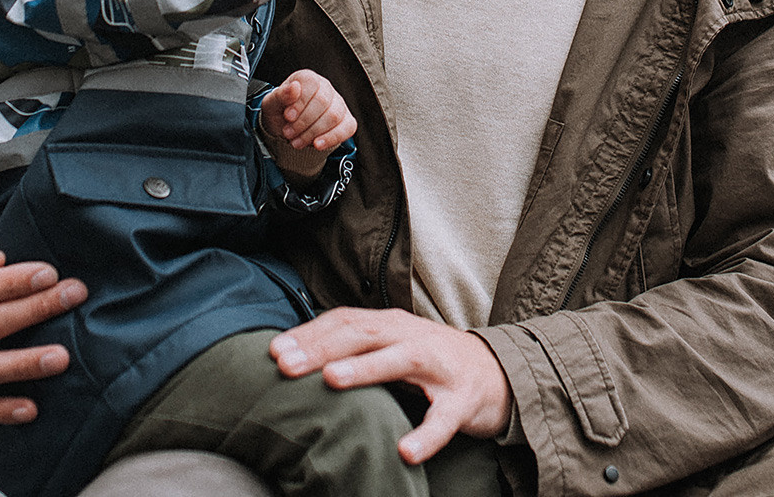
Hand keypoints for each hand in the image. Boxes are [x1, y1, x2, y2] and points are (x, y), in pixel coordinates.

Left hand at [260, 71, 357, 178]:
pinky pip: (347, 128)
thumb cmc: (281, 112)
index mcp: (308, 79)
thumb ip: (280, 95)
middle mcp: (326, 88)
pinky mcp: (346, 121)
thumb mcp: (272, 104)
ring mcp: (339, 104)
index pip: (311, 84)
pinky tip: (317, 144)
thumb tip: (294, 87)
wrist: (287, 129)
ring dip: (312, 133)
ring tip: (297, 141)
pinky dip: (331, 138)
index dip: (300, 103)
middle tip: (288, 133)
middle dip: (303, 122)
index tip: (288, 116)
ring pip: (334, 116)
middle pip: (322, 102)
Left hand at [270, 308, 509, 464]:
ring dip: (365, 370)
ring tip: (332, 380)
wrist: (498, 373)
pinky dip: (426, 436)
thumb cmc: (432, 362)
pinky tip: (405, 452)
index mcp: (391, 326)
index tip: (274, 350)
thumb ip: (355, 348)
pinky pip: (443, 420)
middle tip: (286, 365)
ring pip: (400, 361)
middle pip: (363, 335)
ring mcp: (439, 367)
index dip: (309, 334)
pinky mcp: (462, 401)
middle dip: (322, 348)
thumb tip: (297, 358)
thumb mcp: (393, 346)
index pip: (345, 322)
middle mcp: (412, 338)